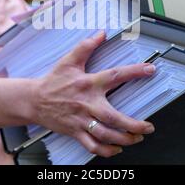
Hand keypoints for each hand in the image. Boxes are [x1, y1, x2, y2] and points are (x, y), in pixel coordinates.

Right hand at [31, 31, 155, 157]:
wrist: (33, 100)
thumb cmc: (52, 81)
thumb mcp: (69, 61)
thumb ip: (86, 46)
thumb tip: (101, 34)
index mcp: (88, 83)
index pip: (115, 75)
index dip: (134, 71)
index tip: (150, 70)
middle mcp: (87, 103)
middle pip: (114, 117)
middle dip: (133, 125)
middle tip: (148, 127)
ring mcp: (81, 120)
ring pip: (105, 135)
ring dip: (124, 139)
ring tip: (137, 138)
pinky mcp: (75, 132)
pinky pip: (92, 146)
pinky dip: (106, 150)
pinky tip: (117, 148)